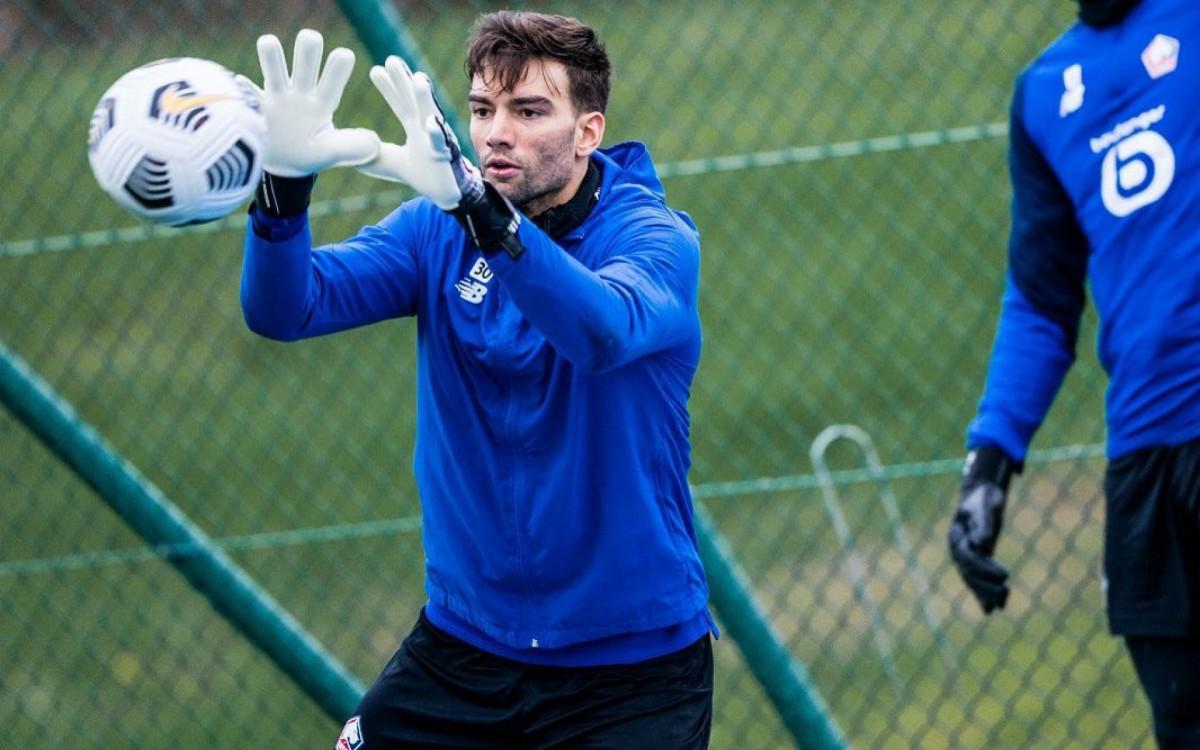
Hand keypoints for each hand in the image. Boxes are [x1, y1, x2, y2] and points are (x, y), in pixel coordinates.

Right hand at [237, 29, 378, 176]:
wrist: (280, 165)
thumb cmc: (308, 154)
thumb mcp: (329, 153)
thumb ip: (350, 147)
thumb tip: (374, 142)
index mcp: (321, 103)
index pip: (332, 82)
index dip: (337, 69)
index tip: (345, 55)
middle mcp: (299, 94)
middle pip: (304, 65)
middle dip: (307, 51)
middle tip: (311, 39)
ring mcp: (275, 98)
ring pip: (273, 69)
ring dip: (272, 56)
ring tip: (269, 43)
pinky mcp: (254, 107)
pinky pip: (246, 94)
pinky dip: (243, 88)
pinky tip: (241, 83)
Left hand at [357, 55, 483, 210]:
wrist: (447, 194)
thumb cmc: (424, 175)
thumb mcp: (389, 163)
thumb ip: (371, 155)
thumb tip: (345, 152)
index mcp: (415, 127)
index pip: (400, 103)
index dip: (388, 88)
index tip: (375, 70)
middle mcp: (427, 128)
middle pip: (413, 100)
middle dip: (404, 80)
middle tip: (391, 59)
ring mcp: (437, 139)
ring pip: (430, 115)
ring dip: (424, 98)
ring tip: (418, 78)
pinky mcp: (445, 155)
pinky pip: (440, 143)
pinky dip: (436, 133)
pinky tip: (430, 122)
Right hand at [948, 445, 1017, 612]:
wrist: (982, 492)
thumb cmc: (983, 497)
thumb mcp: (985, 507)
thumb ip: (983, 524)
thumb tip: (982, 543)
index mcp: (957, 537)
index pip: (968, 557)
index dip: (985, 569)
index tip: (1005, 576)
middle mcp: (958, 549)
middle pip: (969, 572)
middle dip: (985, 586)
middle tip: (1005, 594)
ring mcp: (967, 554)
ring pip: (973, 579)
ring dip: (986, 593)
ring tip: (1002, 604)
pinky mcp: (978, 557)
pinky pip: (979, 578)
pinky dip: (985, 592)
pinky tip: (995, 607)